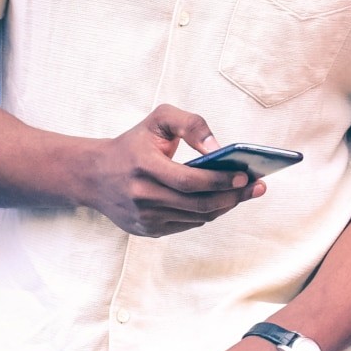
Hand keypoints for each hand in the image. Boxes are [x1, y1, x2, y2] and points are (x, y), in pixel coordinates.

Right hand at [74, 105, 263, 236]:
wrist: (93, 175)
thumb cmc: (133, 144)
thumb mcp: (158, 120)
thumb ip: (191, 124)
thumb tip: (219, 148)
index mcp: (142, 165)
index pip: (189, 180)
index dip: (220, 181)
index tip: (245, 175)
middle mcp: (142, 195)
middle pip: (199, 204)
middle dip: (234, 196)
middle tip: (257, 187)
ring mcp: (144, 217)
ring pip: (197, 217)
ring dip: (225, 206)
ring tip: (244, 193)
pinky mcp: (147, 230)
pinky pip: (188, 225)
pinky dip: (208, 214)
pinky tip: (222, 201)